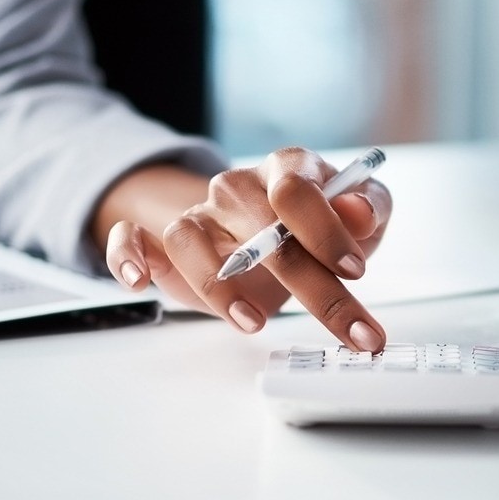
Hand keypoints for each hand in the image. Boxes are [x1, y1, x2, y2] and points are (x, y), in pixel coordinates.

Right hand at [102, 148, 392, 350]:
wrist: (276, 234)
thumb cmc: (321, 226)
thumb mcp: (362, 215)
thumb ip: (370, 208)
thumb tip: (360, 213)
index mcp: (288, 170)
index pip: (296, 189)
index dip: (326, 231)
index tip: (354, 271)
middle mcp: (239, 189)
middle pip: (258, 225)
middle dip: (308, 283)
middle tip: (346, 328)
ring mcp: (201, 216)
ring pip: (189, 236)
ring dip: (219, 283)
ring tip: (253, 322)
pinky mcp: (167, 247)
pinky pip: (133, 240)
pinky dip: (128, 256)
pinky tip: (140, 282)